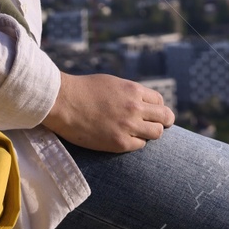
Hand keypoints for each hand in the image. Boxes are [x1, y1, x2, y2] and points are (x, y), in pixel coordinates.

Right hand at [41, 72, 174, 152]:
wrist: (63, 102)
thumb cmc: (83, 90)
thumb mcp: (112, 83)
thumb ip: (129, 92)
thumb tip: (139, 100)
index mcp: (134, 90)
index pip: (159, 101)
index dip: (157, 107)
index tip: (152, 112)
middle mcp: (135, 107)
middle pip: (165, 117)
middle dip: (164, 120)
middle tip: (158, 125)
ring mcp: (128, 125)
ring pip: (156, 133)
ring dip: (151, 133)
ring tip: (141, 133)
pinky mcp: (119, 142)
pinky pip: (140, 145)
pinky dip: (136, 142)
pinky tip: (126, 139)